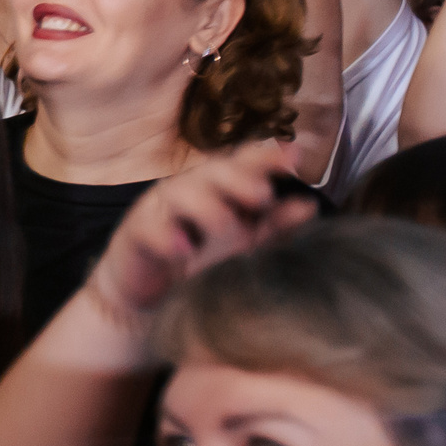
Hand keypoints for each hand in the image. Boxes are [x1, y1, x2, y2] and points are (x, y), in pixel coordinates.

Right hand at [79, 141, 313, 330]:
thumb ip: (273, 225)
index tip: (295, 157)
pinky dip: (166, 237)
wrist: (147, 288)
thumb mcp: (242, 242)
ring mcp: (161, 208)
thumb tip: (308, 206)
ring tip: (226, 227)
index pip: (244, 164)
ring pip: (180, 193)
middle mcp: (191, 189)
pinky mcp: (137, 232)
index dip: (267, 157)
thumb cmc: (199, 258)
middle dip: (237, 178)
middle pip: (213, 171)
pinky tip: (184, 250)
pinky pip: (150, 227)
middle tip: (261, 195)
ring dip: (205, 207)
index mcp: (220, 188)